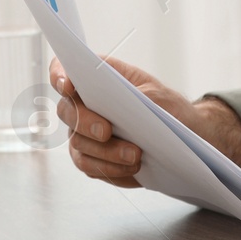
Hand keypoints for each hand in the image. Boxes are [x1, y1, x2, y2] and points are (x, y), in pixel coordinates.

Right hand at [50, 56, 240, 187]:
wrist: (180, 137)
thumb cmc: (166, 108)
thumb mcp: (159, 95)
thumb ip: (138, 97)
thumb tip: (125, 105)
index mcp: (96, 77)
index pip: (63, 71)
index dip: (59, 76)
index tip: (68, 85)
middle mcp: (83, 105)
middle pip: (66, 111)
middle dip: (84, 122)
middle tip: (106, 131)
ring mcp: (83, 133)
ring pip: (78, 144)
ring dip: (105, 152)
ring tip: (134, 155)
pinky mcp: (90, 158)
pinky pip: (89, 166)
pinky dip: (110, 169)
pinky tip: (132, 168)